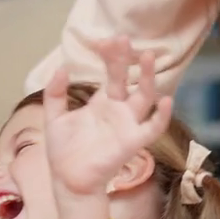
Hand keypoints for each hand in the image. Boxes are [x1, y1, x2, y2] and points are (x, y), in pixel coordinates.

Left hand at [42, 36, 171, 197]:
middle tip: (124, 39)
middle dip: (126, 60)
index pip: (111, 74)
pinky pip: (153, 128)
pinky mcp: (133, 141)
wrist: (68, 180)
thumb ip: (55, 93)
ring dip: (148, 77)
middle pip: (128, 80)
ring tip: (148, 57)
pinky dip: (161, 116)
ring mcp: (128, 124)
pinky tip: (165, 100)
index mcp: (101, 103)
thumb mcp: (54, 117)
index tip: (106, 41)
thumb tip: (61, 67)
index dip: (110, 57)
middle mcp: (118, 110)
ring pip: (144, 96)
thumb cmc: (64, 151)